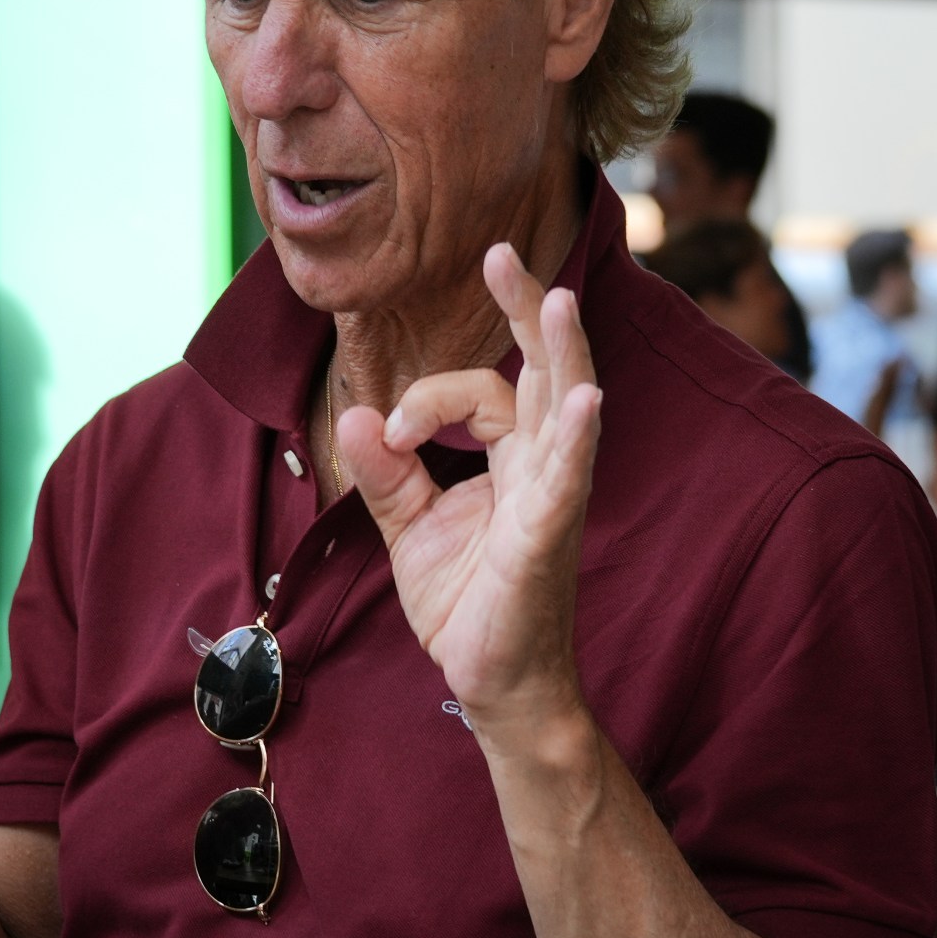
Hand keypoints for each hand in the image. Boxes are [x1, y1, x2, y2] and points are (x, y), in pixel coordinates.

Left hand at [338, 243, 601, 740]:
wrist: (493, 684)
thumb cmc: (466, 604)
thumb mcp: (409, 527)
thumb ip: (384, 471)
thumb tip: (353, 416)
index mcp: (513, 458)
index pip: (480, 391)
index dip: (426, 400)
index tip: (389, 433)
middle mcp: (542, 465)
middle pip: (544, 369)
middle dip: (527, 308)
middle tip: (501, 253)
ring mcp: (552, 497)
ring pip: (564, 407)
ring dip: (561, 352)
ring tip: (557, 299)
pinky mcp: (547, 536)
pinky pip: (566, 479)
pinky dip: (574, 437)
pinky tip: (583, 400)